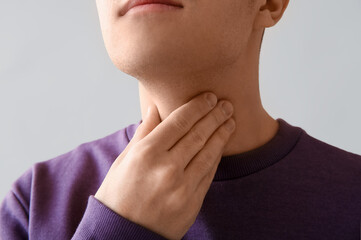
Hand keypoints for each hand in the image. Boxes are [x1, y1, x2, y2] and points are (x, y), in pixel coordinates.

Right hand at [94, 92, 234, 239]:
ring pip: (208, 152)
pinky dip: (217, 155)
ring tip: (230, 120)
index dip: (197, 107)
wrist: (124, 235)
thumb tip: (155, 107)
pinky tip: (221, 144)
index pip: (179, 122)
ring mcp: (182, 187)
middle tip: (226, 103)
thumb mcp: (124, 160)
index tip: (209, 97)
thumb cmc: (118, 195)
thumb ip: (143, 133)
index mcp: (145, 154)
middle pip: (198, 134)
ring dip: (222, 133)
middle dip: (215, 115)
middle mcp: (166, 168)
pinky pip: (209, 173)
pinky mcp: (192, 202)